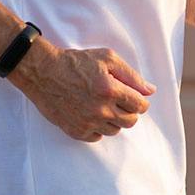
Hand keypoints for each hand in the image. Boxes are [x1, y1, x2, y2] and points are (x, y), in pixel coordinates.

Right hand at [9, 41, 153, 141]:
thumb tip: (150, 90)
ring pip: (116, 130)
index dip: (140, 100)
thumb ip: (131, 75)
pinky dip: (99, 127)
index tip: (134, 96)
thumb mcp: (107, 58)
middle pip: (130, 121)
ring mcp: (88, 123)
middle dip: (129, 110)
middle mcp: (101, 110)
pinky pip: (99, 136)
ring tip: (104, 104)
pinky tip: (92, 113)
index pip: (140, 106)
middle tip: (119, 99)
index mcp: (110, 90)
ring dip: (115, 119)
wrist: (44, 73)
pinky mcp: (76, 131)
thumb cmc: (76, 62)